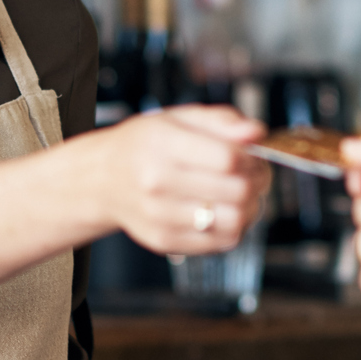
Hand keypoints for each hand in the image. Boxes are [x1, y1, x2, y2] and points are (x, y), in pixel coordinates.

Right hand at [85, 106, 270, 256]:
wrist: (103, 179)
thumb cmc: (145, 145)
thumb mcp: (179, 118)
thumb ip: (222, 121)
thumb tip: (257, 133)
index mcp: (162, 144)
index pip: (228, 158)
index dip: (252, 157)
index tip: (251, 155)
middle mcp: (157, 182)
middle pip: (236, 191)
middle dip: (256, 181)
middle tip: (253, 173)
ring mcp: (160, 216)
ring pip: (234, 221)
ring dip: (250, 207)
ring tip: (241, 194)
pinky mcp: (165, 241)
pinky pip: (221, 242)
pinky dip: (233, 227)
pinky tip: (224, 211)